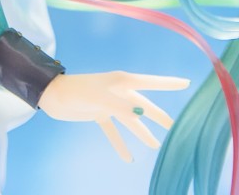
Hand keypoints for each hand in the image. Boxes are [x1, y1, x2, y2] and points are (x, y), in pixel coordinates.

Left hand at [38, 70, 186, 161]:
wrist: (52, 96)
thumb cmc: (75, 91)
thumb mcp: (98, 98)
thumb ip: (120, 106)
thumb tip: (141, 112)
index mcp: (121, 81)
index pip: (151, 82)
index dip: (169, 83)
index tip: (186, 83)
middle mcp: (118, 91)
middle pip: (144, 105)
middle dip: (159, 116)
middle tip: (176, 127)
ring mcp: (109, 102)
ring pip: (131, 120)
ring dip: (142, 132)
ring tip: (156, 145)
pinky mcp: (99, 113)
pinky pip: (114, 130)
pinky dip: (120, 142)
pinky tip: (127, 158)